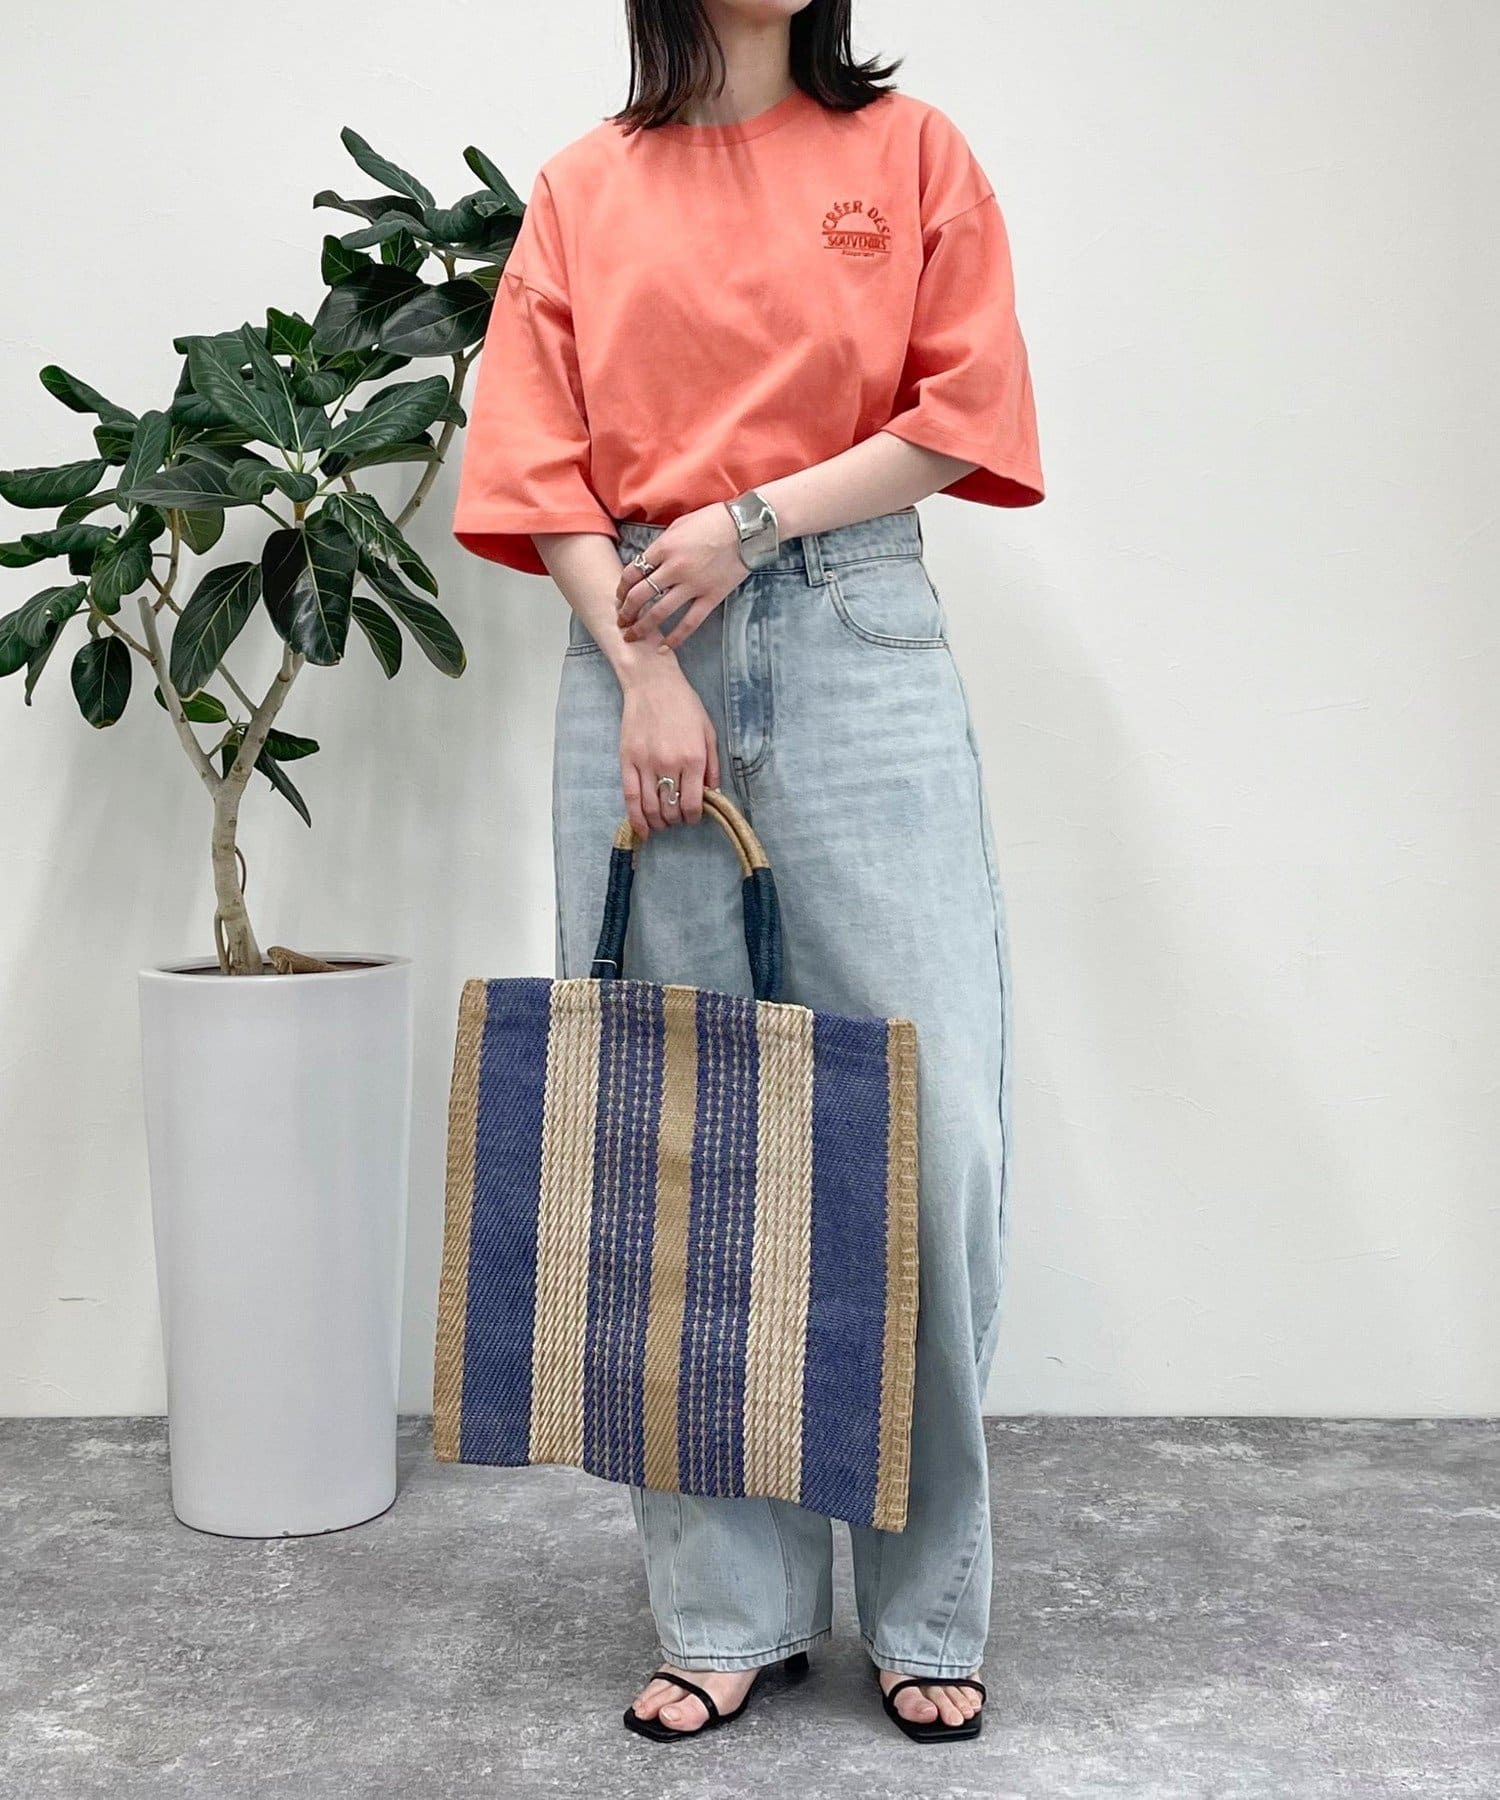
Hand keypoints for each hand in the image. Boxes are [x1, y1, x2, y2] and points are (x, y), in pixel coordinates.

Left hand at [614, 502, 749, 651]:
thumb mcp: (679, 525)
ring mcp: (693, 586)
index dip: (621, 588)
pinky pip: (689, 623)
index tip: (619, 597)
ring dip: (642, 627)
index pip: (632, 573)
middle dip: (626, 612)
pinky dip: (675, 638)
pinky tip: (663, 648)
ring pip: (660, 613)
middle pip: (640, 596)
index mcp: (664, 548)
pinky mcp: (711, 597)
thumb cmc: (713, 520)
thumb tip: (650, 562)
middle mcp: (674, 569)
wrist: (747, 528)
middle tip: (621, 622)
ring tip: (633, 637)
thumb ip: (662, 546)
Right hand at [618, 655, 720, 839]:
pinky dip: (636, 817)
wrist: (652, 683)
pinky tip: (642, 829)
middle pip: (671, 808)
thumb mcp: (708, 732)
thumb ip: (712, 766)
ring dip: (658, 822)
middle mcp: (669, 764)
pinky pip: (630, 797)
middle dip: (676, 819)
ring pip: (650, 807)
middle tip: (678, 817)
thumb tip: (713, 794)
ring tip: (662, 823)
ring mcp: (646, 764)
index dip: (694, 817)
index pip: (693, 803)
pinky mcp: (627, 760)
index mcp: (693, 758)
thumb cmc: (684, 705)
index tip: (693, 817)